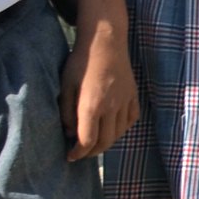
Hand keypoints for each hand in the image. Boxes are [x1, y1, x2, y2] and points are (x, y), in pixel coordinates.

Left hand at [61, 18, 140, 160]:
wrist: (106, 42)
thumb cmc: (80, 62)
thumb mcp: (65, 86)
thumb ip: (66, 112)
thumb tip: (70, 133)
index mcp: (91, 105)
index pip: (87, 140)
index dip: (78, 153)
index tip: (69, 156)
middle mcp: (111, 107)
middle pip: (104, 142)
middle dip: (91, 152)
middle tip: (81, 153)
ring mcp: (125, 101)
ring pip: (118, 133)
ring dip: (106, 143)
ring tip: (95, 142)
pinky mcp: (133, 95)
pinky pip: (130, 120)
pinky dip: (121, 129)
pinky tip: (112, 128)